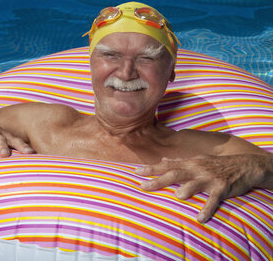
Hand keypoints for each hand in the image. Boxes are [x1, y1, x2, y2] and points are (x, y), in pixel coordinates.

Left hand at [135, 154, 265, 222]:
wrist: (244, 165)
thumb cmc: (215, 164)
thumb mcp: (196, 160)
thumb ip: (179, 161)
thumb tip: (162, 160)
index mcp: (189, 164)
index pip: (166, 165)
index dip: (151, 168)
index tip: (135, 172)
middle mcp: (197, 170)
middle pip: (175, 174)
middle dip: (158, 180)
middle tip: (143, 186)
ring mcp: (209, 179)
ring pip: (195, 184)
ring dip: (187, 189)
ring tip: (177, 196)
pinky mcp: (222, 188)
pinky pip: (214, 200)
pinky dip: (208, 209)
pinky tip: (201, 219)